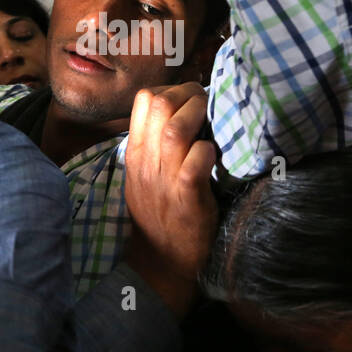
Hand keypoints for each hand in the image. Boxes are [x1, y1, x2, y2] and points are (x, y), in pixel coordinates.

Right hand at [123, 82, 217, 316]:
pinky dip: (208, 152)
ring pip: (175, 129)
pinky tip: (214, 157)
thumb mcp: (145, 175)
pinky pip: (196, 162)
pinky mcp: (186, 197)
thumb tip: (181, 113)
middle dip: (190, 94)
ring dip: (200, 117)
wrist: (161, 262)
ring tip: (213, 123)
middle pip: (159, 103)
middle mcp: (146, 161)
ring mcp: (164, 179)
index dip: (172, 89)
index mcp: (136, 152)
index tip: (191, 99)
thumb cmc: (160, 214)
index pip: (144, 99)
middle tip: (208, 105)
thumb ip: (156, 145)